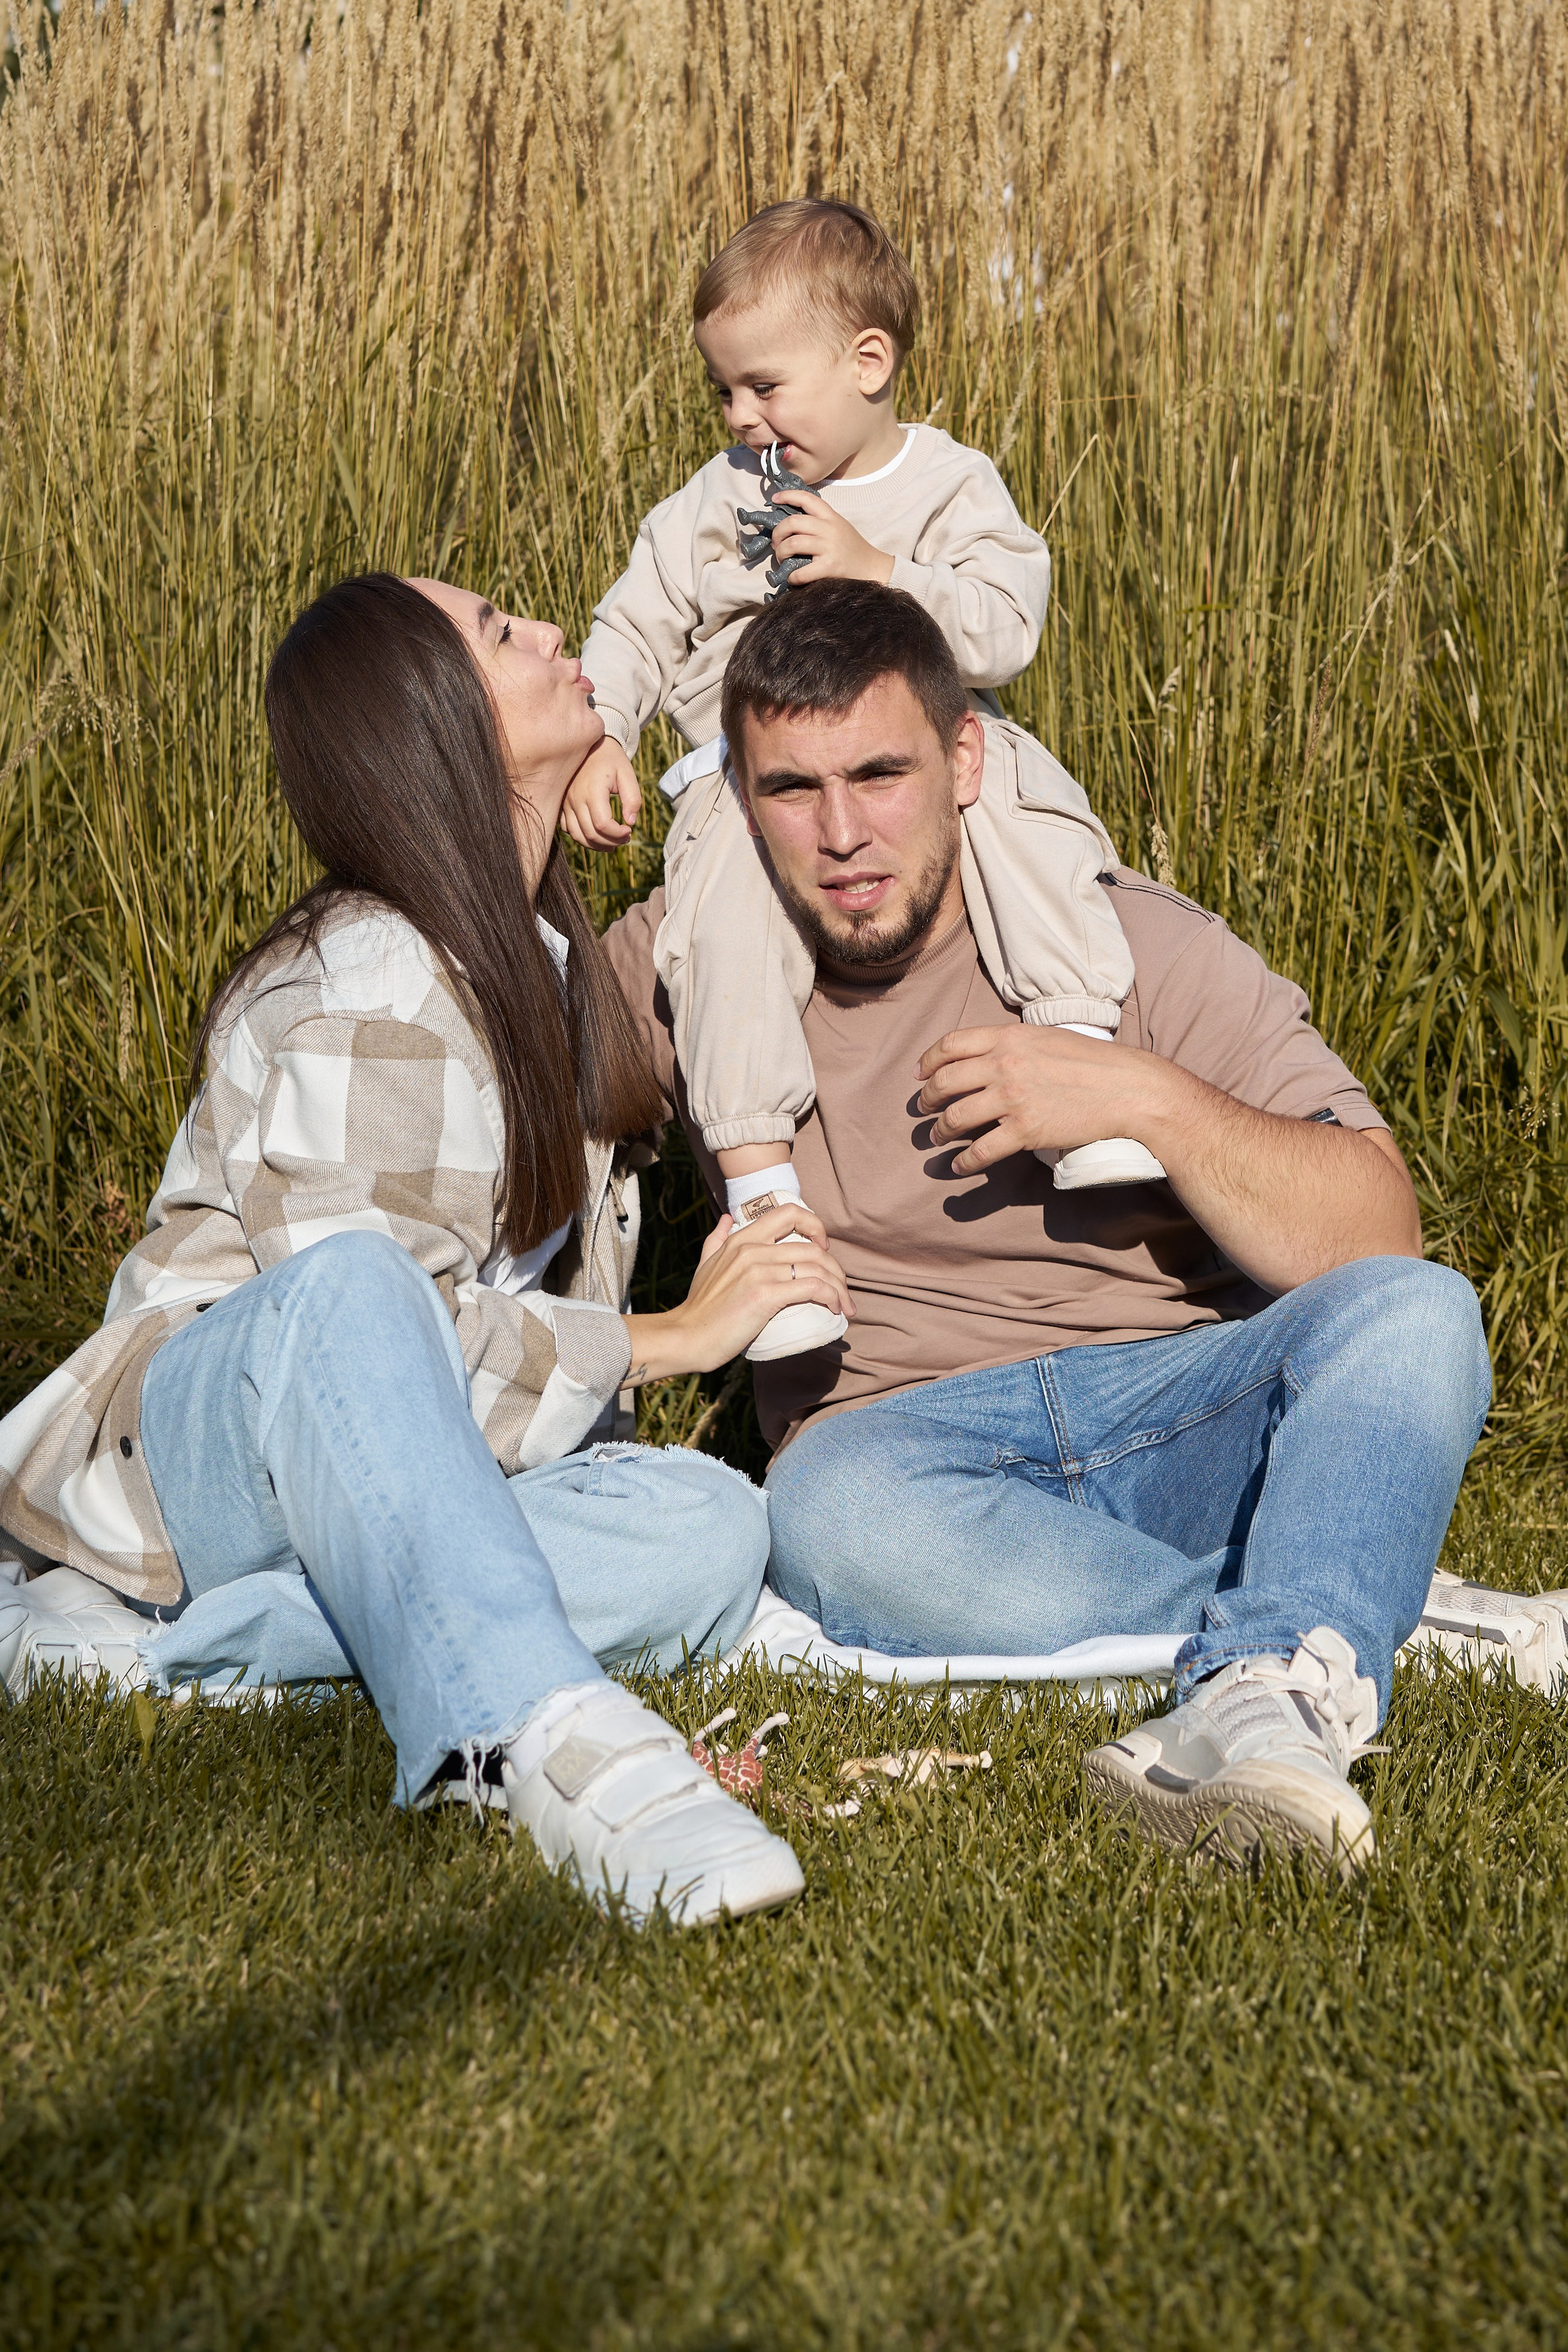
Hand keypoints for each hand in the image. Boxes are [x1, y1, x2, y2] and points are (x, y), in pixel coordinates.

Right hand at [561, 739, 642, 848]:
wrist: (590, 746)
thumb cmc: (611, 760)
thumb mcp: (627, 774)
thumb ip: (633, 798)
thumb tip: (631, 822)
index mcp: (592, 790)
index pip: (603, 825)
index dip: (618, 834)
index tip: (629, 831)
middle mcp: (575, 798)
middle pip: (591, 834)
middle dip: (611, 842)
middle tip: (624, 838)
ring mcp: (565, 803)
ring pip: (577, 836)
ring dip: (596, 845)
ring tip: (612, 843)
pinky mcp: (562, 805)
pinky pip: (568, 829)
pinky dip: (582, 837)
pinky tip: (596, 833)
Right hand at [622, 1203, 853, 1381]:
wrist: (687, 1336)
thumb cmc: (699, 1307)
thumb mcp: (705, 1264)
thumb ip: (716, 1239)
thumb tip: (726, 1218)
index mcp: (741, 1238)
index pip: (789, 1213)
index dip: (815, 1225)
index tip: (824, 1247)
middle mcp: (751, 1249)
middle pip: (812, 1246)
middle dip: (836, 1269)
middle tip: (841, 1289)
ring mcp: (758, 1270)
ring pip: (817, 1267)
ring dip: (839, 1287)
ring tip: (843, 1304)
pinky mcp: (765, 1295)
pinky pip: (812, 1287)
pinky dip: (831, 1296)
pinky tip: (834, 1308)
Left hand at [769, 489, 895, 586]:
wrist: (873, 568)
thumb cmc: (852, 549)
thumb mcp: (839, 527)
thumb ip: (820, 521)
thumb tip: (791, 522)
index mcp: (831, 517)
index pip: (807, 498)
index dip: (788, 495)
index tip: (775, 499)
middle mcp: (829, 529)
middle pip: (793, 522)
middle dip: (778, 533)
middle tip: (776, 543)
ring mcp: (829, 547)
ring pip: (793, 543)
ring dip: (781, 553)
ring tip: (782, 559)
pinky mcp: (829, 567)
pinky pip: (801, 572)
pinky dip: (792, 576)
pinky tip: (792, 577)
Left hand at [916, 1024, 1173, 1176]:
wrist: (1128, 1088)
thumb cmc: (1094, 1061)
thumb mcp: (1047, 1037)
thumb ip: (1014, 1043)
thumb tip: (989, 1055)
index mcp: (1009, 1037)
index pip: (951, 1045)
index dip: (928, 1062)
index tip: (920, 1075)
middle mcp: (1004, 1064)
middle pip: (945, 1082)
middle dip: (928, 1100)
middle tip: (924, 1110)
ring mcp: (1012, 1098)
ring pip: (956, 1118)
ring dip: (940, 1132)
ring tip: (937, 1138)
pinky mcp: (1025, 1130)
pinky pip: (980, 1151)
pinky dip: (963, 1162)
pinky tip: (958, 1167)